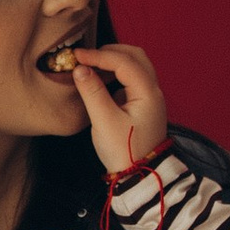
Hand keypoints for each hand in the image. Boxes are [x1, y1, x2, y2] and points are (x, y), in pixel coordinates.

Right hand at [67, 40, 170, 179]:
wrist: (140, 177)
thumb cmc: (124, 151)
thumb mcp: (104, 122)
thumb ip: (92, 92)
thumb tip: (80, 69)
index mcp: (148, 92)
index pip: (123, 61)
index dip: (98, 55)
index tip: (76, 56)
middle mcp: (153, 91)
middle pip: (135, 56)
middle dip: (110, 52)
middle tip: (87, 57)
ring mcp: (150, 98)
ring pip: (135, 67)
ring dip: (114, 62)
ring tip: (90, 67)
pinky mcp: (143, 106)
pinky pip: (132, 80)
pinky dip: (116, 74)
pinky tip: (100, 82)